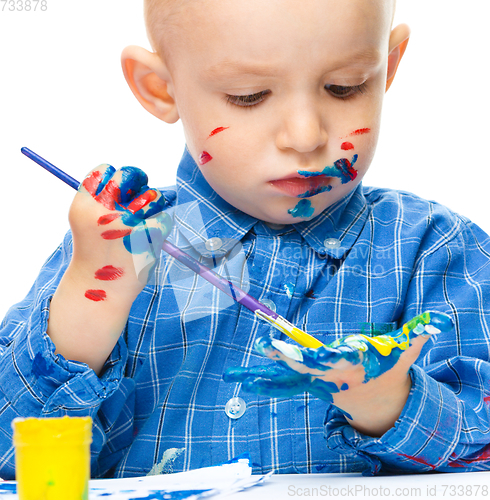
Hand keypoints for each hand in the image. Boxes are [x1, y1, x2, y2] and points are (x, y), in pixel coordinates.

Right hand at [69, 164, 171, 296]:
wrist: (99, 291)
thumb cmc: (96, 255)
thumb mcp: (88, 223)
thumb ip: (104, 201)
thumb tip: (135, 178)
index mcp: (83, 205)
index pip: (104, 170)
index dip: (115, 176)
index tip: (121, 188)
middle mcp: (104, 211)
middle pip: (129, 175)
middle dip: (138, 179)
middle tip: (140, 192)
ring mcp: (127, 222)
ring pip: (152, 195)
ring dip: (153, 204)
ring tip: (144, 221)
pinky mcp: (148, 236)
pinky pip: (163, 218)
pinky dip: (160, 227)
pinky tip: (149, 240)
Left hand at [224, 311, 452, 434]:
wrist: (376, 400)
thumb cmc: (387, 368)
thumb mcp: (404, 353)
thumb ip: (415, 336)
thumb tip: (433, 321)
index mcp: (350, 366)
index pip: (333, 359)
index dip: (320, 355)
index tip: (305, 350)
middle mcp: (328, 376)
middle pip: (303, 366)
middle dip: (285, 357)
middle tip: (264, 345)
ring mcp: (314, 381)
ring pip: (285, 378)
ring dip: (262, 375)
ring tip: (235, 375)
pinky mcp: (306, 382)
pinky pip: (281, 383)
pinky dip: (262, 381)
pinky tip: (240, 379)